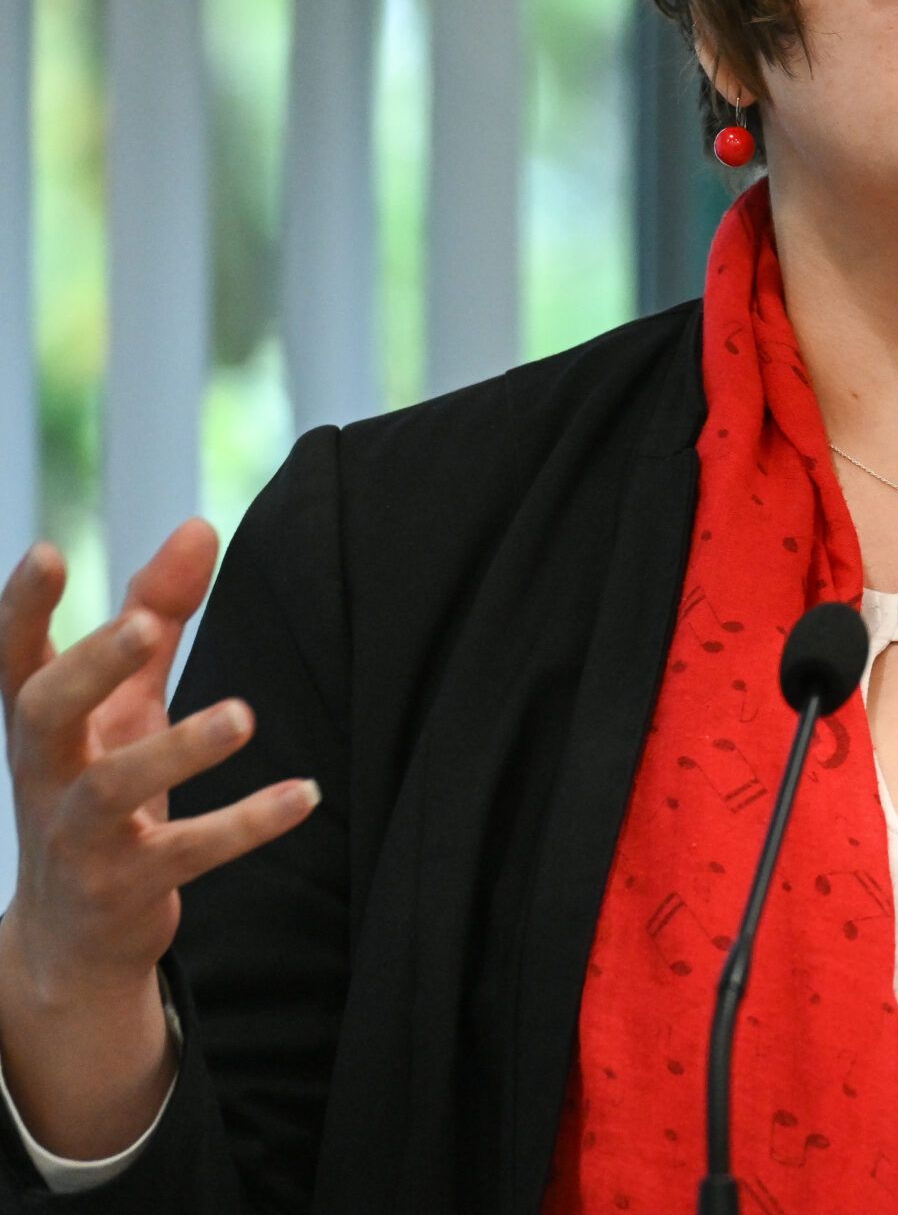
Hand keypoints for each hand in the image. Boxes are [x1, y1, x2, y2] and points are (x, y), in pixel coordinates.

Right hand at [0, 522, 318, 1005]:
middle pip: (45, 711)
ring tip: (244, 715)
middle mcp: (47, 772)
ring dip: (177, 750)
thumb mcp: (123, 703)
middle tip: (145, 628)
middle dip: (90, 667)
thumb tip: (199, 525)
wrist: (74, 934)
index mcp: (41, 723)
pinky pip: (188, 853)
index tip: (47, 550)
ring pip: (113, 788)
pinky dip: (246, 824)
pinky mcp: (126, 886)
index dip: (23, 607)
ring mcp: (78, 835)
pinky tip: (306, 793)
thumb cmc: (99, 788)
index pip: (16, 657)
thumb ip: (157, 614)